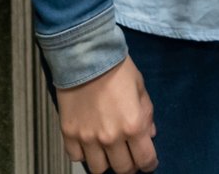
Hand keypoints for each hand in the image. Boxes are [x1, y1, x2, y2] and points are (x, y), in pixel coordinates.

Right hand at [56, 56, 157, 172]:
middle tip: (128, 155)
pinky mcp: (69, 133)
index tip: (148, 162)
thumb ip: (147, 115)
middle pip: (122, 169)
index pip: (145, 160)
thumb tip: (150, 135)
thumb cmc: (118, 69)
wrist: (85, 55)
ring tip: (107, 151)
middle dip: (129, 165)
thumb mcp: (140, 89)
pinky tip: (88, 143)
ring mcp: (87, 138)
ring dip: (106, 162)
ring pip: (98, 169)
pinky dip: (83, 154)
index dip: (149, 164)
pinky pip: (76, 157)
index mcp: (133, 126)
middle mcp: (111, 137)